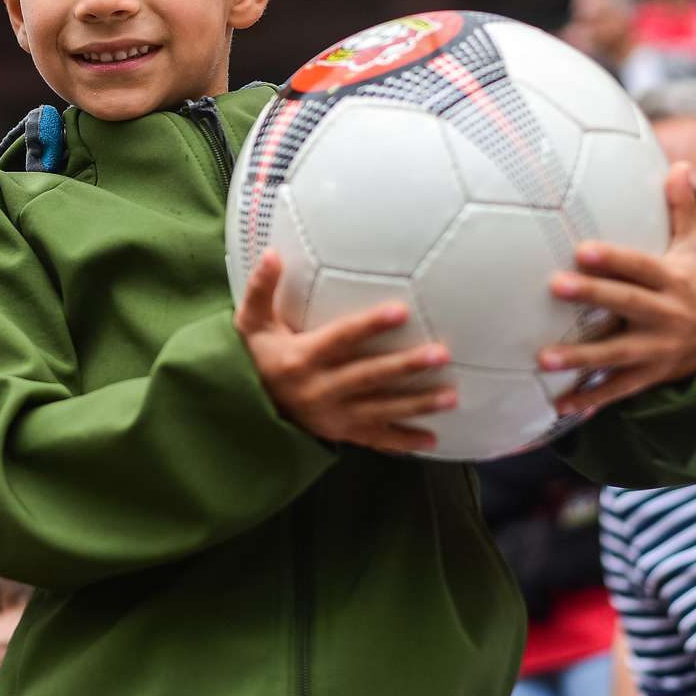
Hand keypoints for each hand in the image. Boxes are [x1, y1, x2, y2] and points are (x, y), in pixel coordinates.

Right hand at [235, 250, 456, 452]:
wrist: (244, 408)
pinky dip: (404, 442)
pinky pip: (376, 440)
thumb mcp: (251, 323)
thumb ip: (261, 289)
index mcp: (301, 359)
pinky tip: (433, 439)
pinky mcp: (341, 433)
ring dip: (417, 405)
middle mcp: (320, 390)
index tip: (401, 311)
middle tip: (442, 354)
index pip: (341, 338)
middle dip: (406, 366)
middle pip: (369, 376)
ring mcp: (333, 416)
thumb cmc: (256, 356)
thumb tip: (272, 253)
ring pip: (381, 410)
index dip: (370, 325)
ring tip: (452, 396)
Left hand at [538, 163, 695, 414]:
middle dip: (593, 297)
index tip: (581, 248)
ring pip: (618, 354)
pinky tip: (560, 405)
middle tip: (554, 286)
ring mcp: (659, 349)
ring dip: (581, 359)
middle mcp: (668, 315)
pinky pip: (620, 390)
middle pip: (627, 304)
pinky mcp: (652, 376)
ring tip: (543, 359)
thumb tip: (681, 164)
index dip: (614, 258)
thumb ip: (683, 209)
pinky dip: (592, 399)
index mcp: (674, 280)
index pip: (641, 267)